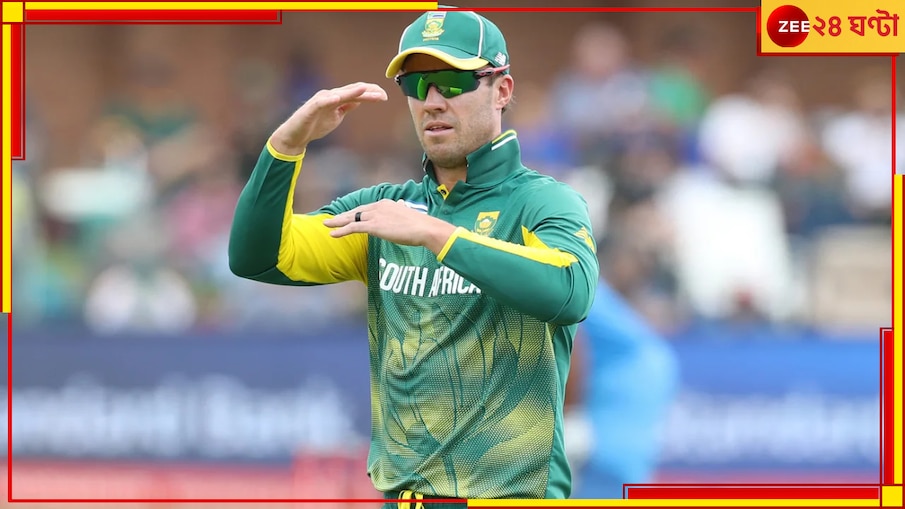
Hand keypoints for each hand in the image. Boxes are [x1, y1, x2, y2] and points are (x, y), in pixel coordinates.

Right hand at [269, 82, 387, 154]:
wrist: (296, 135)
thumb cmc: (315, 125)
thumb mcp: (336, 116)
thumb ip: (346, 107)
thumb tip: (359, 100)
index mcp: (337, 99)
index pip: (356, 93)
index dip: (371, 93)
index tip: (384, 97)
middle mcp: (330, 96)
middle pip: (351, 91)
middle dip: (368, 92)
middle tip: (383, 95)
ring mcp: (321, 101)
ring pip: (339, 94)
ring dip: (352, 92)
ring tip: (365, 90)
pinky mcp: (311, 108)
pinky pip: (322, 102)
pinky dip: (329, 99)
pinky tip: (337, 98)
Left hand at [323, 199, 457, 253]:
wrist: (423, 228)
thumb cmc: (419, 225)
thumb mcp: (408, 214)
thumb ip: (401, 210)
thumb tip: (402, 204)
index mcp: (385, 203)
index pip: (366, 208)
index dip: (355, 212)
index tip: (347, 215)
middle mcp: (378, 206)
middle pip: (355, 211)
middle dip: (342, 215)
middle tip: (330, 219)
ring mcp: (375, 216)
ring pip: (351, 218)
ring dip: (337, 222)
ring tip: (326, 224)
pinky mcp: (373, 226)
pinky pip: (353, 227)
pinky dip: (341, 230)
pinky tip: (332, 234)